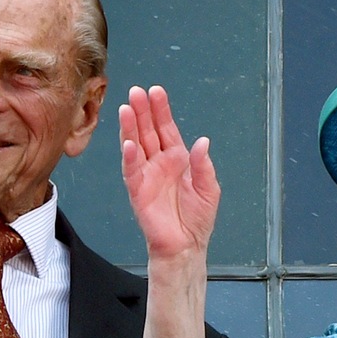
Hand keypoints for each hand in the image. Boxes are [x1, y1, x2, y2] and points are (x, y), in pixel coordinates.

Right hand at [120, 85, 220, 259]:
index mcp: (177, 159)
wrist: (186, 246)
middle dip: (142, 111)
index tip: (156, 91)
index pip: (167, 128)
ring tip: (127, 108)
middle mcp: (159, 163)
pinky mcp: (138, 191)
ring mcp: (147, 175)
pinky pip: (132, 170)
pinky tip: (128, 142)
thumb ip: (204, 165)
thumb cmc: (196, 219)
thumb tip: (202, 142)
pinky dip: (130, 156)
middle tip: (136, 92)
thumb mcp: (209, 189)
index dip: (161, 110)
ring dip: (130, 127)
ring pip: (135, 145)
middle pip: (148, 131)